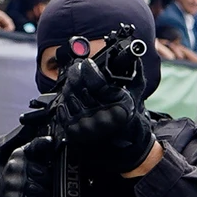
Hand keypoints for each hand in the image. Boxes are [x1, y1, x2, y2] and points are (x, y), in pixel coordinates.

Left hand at [58, 59, 155, 174]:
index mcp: (119, 108)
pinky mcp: (75, 133)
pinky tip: (69, 100)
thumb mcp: (135, 93)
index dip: (88, 69)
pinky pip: (62, 112)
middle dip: (76, 75)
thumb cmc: (126, 115)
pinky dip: (63, 103)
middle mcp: (102, 119)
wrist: (121, 143)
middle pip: (79, 88)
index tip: (86, 63)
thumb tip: (134, 54)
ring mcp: (87, 127)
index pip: (96, 83)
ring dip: (69, 88)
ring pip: (69, 98)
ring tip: (74, 85)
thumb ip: (134, 73)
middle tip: (77, 69)